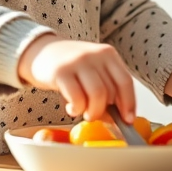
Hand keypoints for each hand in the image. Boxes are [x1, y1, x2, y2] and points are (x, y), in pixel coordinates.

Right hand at [18, 35, 136, 122]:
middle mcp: (95, 55)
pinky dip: (76, 109)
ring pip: (97, 95)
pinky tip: (71, 108)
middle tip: (95, 115)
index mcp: (108, 54)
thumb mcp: (93, 70)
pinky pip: (77, 98)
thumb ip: (106, 88)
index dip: (129, 103)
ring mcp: (78, 61)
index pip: (125, 81)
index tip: (127, 119)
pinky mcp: (61, 71)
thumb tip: (118, 118)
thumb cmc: (72, 66)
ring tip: (84, 113)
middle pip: (111, 91)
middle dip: (105, 111)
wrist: (42, 51)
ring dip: (92, 112)